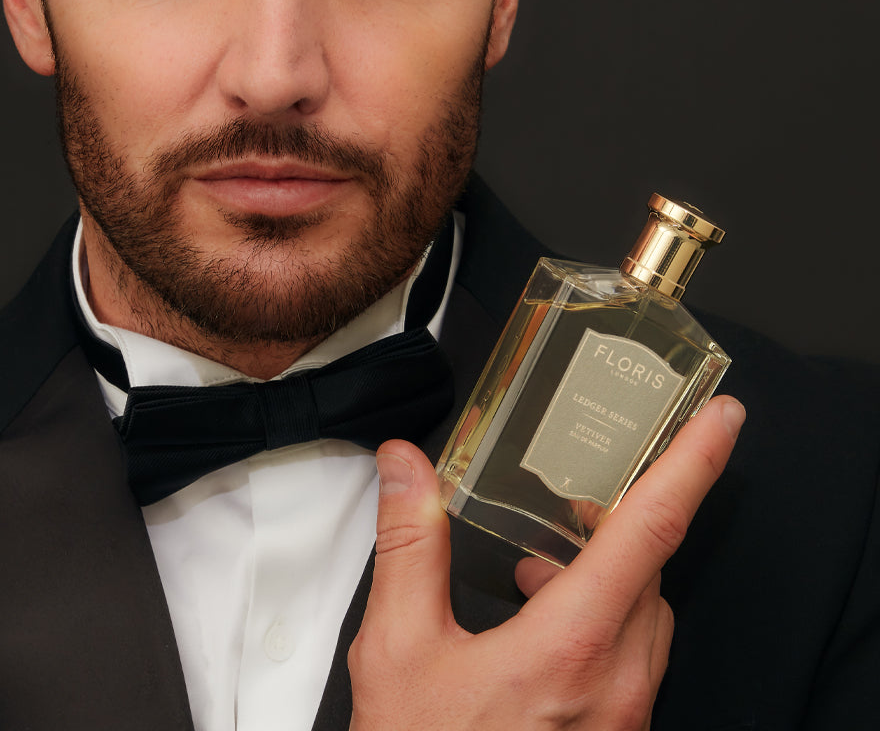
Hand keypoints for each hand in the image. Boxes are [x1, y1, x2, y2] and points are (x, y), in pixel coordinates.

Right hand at [348, 395, 744, 730]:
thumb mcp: (400, 648)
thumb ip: (409, 544)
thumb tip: (408, 469)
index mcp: (570, 650)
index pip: (650, 533)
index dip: (691, 464)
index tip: (721, 420)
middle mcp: (615, 687)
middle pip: (651, 572)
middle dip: (621, 521)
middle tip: (584, 490)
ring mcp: (623, 721)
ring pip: (647, 619)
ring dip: (608, 575)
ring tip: (545, 565)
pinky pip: (633, 660)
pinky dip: (602, 619)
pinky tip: (546, 620)